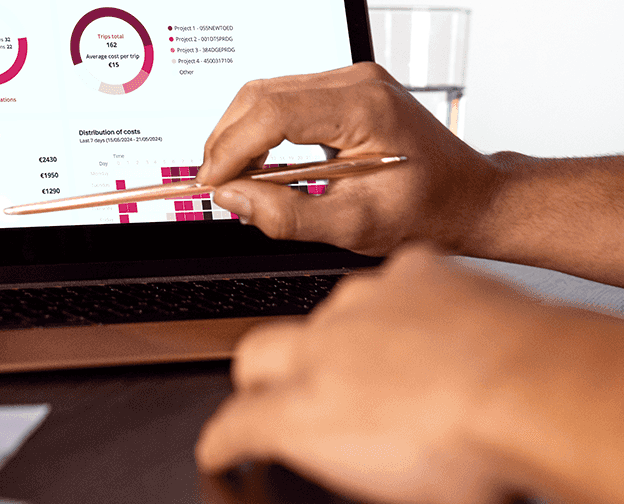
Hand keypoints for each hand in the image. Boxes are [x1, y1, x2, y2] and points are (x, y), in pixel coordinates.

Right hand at [196, 245, 543, 503]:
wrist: (530, 384)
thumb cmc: (472, 455)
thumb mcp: (395, 487)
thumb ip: (343, 460)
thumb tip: (334, 453)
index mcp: (309, 412)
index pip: (238, 423)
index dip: (224, 438)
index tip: (221, 447)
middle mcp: (323, 348)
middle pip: (257, 353)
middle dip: (258, 377)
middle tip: (274, 396)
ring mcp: (365, 300)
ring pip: (330, 314)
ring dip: (342, 341)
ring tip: (387, 370)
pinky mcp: (412, 269)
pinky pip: (395, 282)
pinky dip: (404, 305)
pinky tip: (433, 326)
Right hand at [199, 62, 497, 256]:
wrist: (471, 195)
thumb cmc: (430, 211)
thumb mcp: (358, 225)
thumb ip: (289, 215)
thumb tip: (234, 197)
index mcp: (365, 107)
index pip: (274, 112)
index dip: (232, 147)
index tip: (212, 182)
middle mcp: (357, 80)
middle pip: (262, 93)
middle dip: (228, 139)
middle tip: (215, 184)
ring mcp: (352, 78)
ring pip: (268, 90)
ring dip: (241, 132)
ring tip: (235, 177)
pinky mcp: (346, 86)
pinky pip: (286, 96)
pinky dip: (262, 127)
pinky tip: (261, 161)